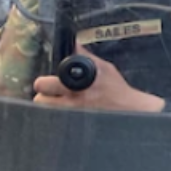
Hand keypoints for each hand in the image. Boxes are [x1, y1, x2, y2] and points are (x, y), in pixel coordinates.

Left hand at [33, 49, 162, 112]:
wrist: (131, 109)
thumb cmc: (117, 89)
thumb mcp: (103, 68)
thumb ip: (85, 56)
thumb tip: (74, 44)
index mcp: (76, 83)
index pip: (43, 83)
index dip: (45, 82)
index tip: (50, 82)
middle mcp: (72, 100)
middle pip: (39, 100)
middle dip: (45, 95)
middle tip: (52, 94)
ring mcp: (72, 116)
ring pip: (46, 113)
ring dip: (50, 107)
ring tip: (60, 104)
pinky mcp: (75, 126)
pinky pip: (56, 122)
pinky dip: (59, 117)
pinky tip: (68, 113)